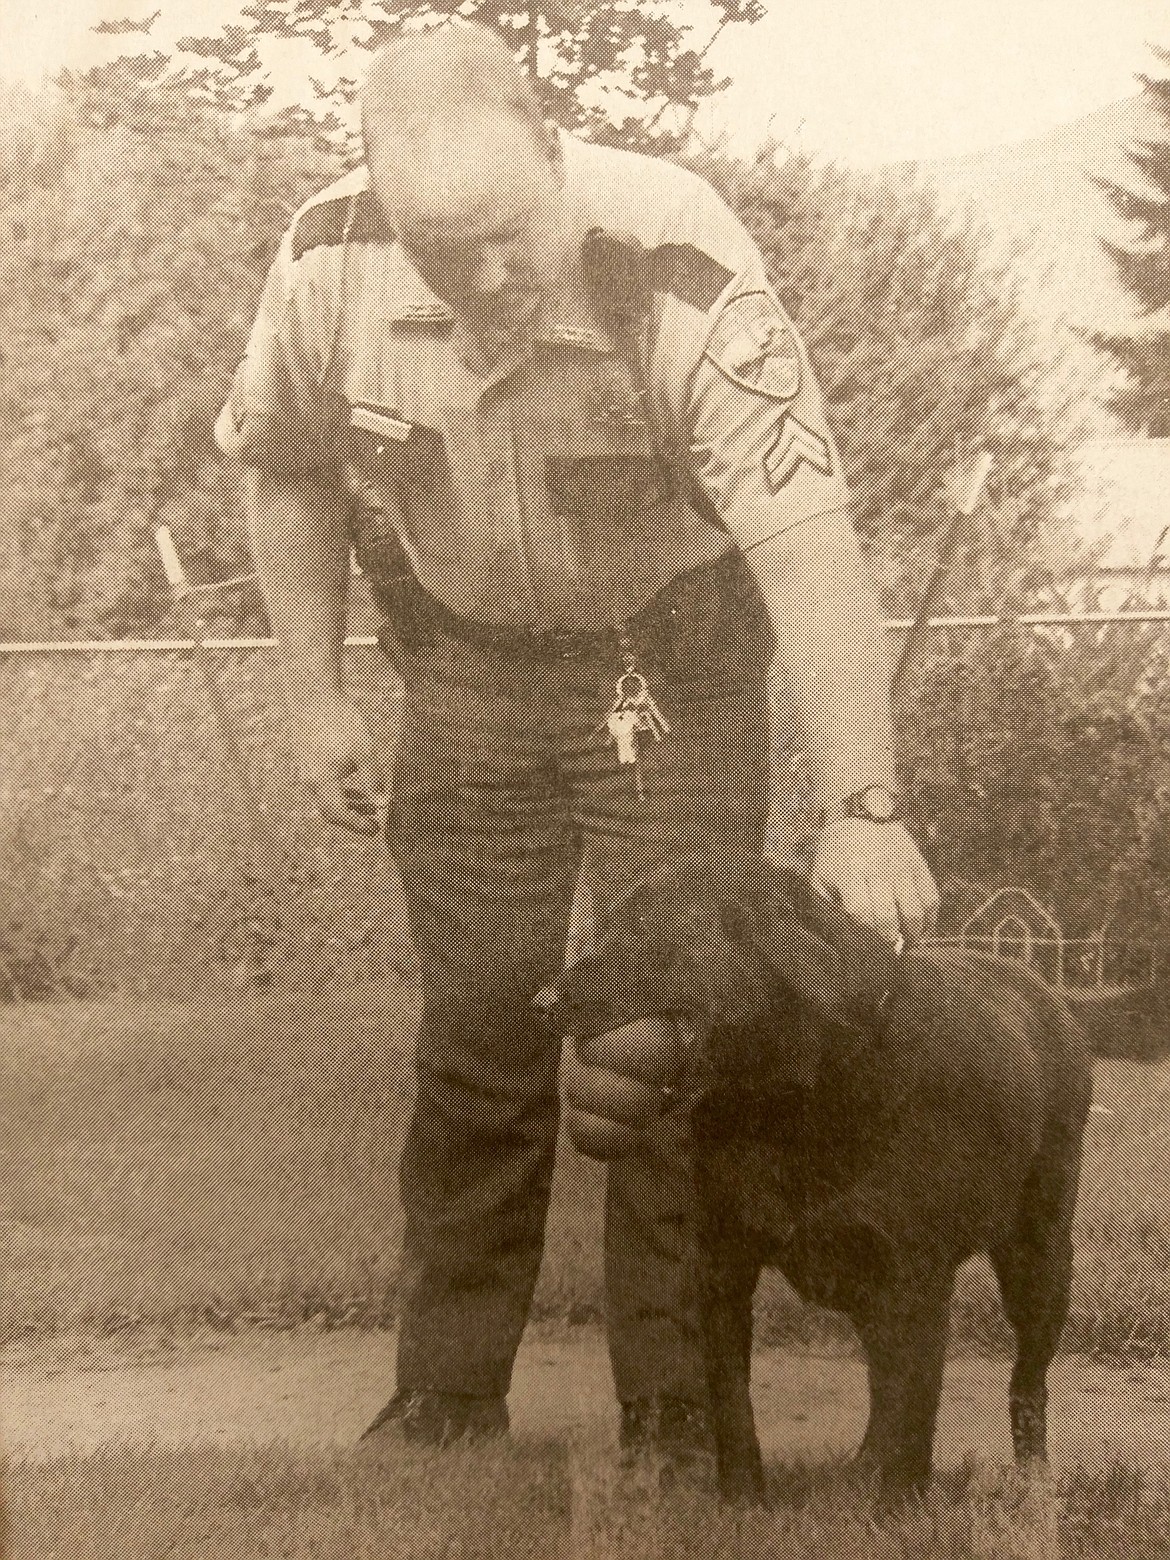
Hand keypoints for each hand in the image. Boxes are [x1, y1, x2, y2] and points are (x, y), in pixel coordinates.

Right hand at [293, 696, 387, 834]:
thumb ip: (372, 779)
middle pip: (330, 811)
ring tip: (372, 808)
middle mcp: (310, 780)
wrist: (314, 696)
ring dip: (349, 806)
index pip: (338, 814)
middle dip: (353, 820)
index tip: (376, 829)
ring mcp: (307, 771)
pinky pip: (324, 786)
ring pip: (327, 798)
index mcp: (322, 780)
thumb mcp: (364, 750)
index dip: (357, 825)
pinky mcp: (308, 762)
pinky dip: (341, 792)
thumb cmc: (341, 721)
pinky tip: (357, 789)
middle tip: (375, 825)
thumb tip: (382, 804)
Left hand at [805, 817, 938, 946]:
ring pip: (915, 912)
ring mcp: (902, 867)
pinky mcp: (919, 865)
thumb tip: (836, 938)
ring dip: (912, 936)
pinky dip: (929, 921)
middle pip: (888, 917)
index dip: (864, 937)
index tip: (864, 952)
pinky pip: (932, 899)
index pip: (861, 914)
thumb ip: (826, 905)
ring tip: (904, 945)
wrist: (860, 813)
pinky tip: (920, 931)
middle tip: (884, 954)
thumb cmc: (835, 854)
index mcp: (850, 873)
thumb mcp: (821, 876)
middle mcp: (878, 870)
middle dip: (886, 942)